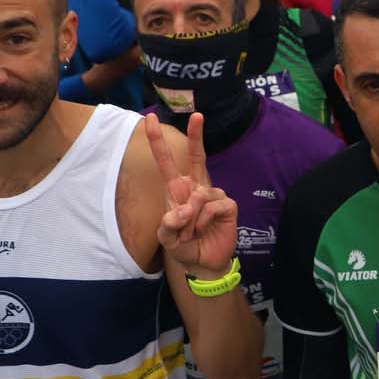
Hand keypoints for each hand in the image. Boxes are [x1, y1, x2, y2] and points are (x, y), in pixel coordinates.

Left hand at [145, 112, 238, 277]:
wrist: (203, 263)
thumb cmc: (183, 245)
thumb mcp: (167, 237)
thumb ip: (168, 224)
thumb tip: (184, 209)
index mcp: (177, 189)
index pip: (167, 161)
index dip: (158, 141)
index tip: (151, 119)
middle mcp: (196, 187)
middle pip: (198, 156)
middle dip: (197, 135)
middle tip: (198, 115)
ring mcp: (214, 196)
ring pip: (200, 194)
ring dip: (192, 217)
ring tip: (191, 231)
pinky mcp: (227, 206)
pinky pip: (214, 206)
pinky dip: (205, 220)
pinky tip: (205, 229)